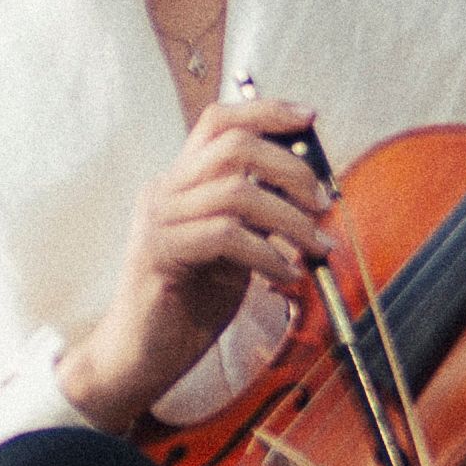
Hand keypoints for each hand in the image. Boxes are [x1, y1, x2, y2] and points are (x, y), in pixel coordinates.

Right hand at [64, 93, 331, 430]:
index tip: (311, 118)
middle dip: (291, 168)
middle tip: (323, 202)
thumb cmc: (192, 302)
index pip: (218, 120)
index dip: (266, 110)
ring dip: (291, 220)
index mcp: (182, 181)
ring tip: (316, 248)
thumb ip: (261, 216)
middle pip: (235, 146)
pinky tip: (287, 276)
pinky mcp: (160, 255)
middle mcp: (165, 190)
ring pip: (237, 192)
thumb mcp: (236, 248)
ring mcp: (159, 220)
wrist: (141, 354)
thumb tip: (312, 193)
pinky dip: (269, 254)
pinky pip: (226, 236)